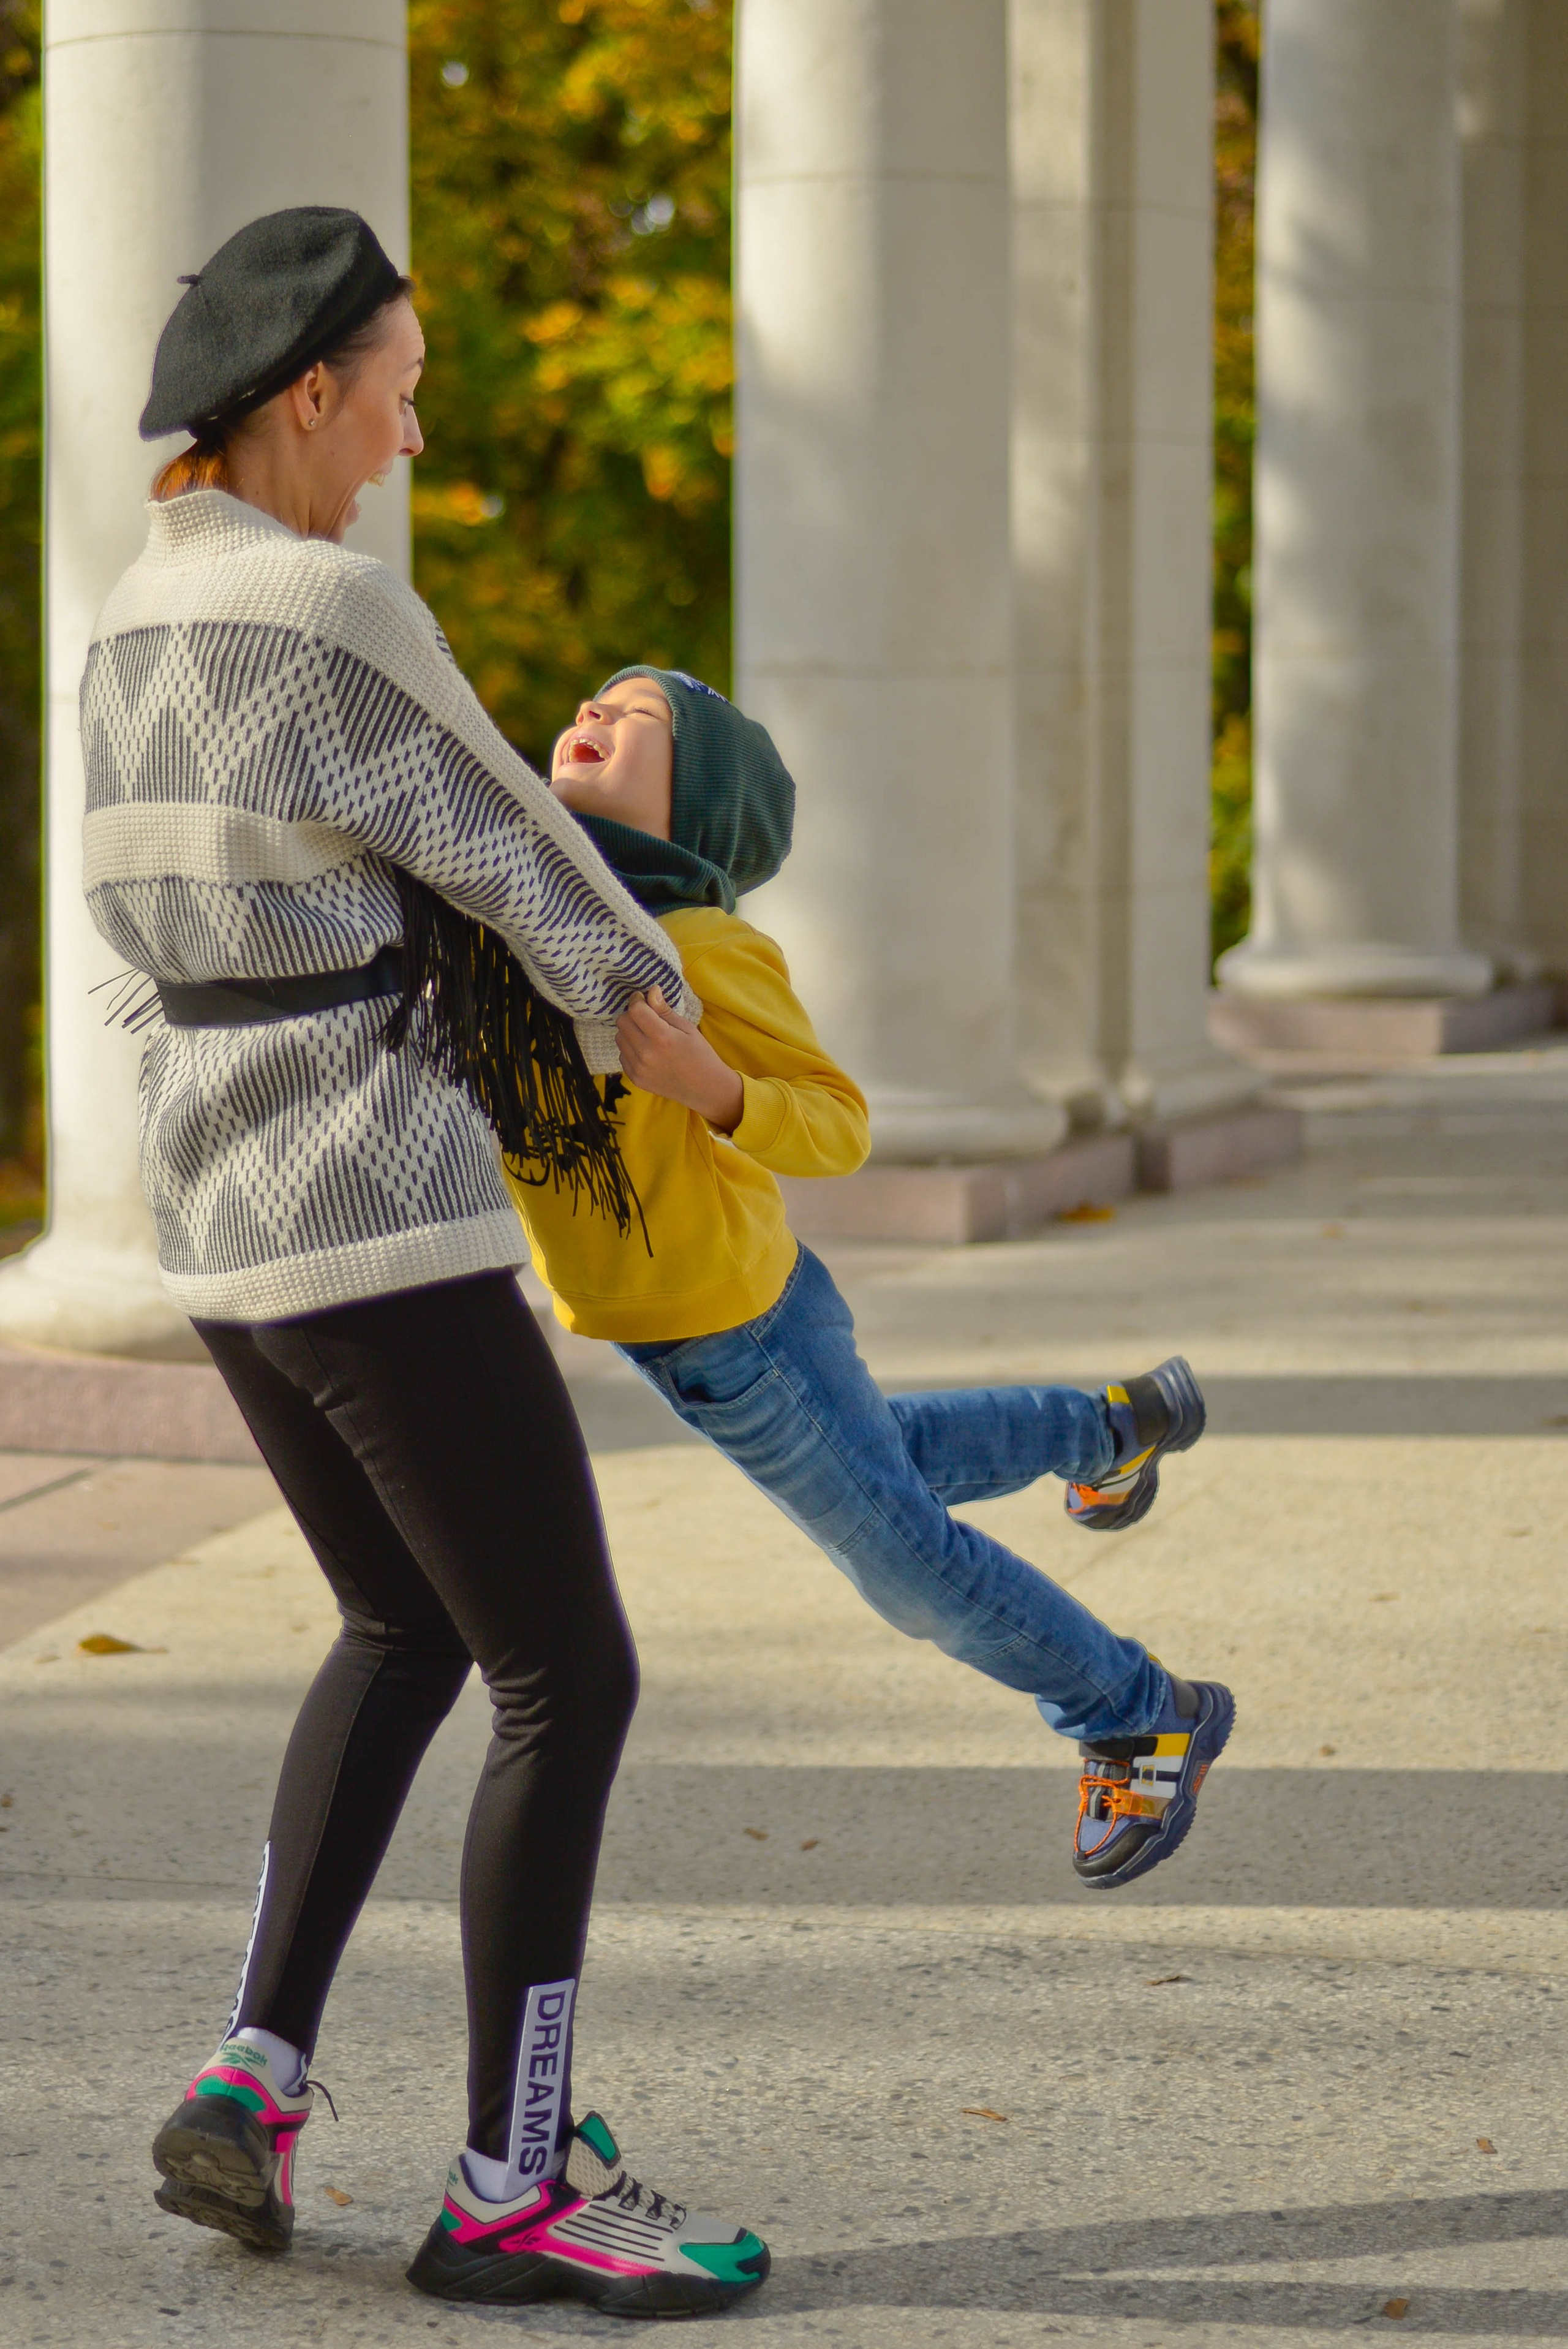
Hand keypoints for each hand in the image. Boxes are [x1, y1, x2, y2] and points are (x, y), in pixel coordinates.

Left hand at [616, 987, 744, 1132]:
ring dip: (629, 1032)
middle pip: (622, 1022)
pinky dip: (630, 1049)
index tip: (642, 998)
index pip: (635, 1010)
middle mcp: (646, 1053)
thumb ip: (664, 1010)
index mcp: (662, 1037)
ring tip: (647, 1035)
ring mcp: (639, 1068)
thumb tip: (651, 991)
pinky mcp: (635, 1079)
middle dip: (632, 1014)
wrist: (704, 1088)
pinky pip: (622, 1055)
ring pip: (619, 1038)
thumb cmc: (700, 1054)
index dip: (637, 1000)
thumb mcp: (687, 1028)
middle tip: (646, 1017)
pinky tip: (647, 1051)